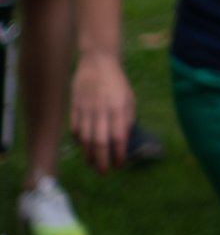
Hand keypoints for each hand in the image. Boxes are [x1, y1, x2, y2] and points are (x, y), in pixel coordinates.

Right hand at [70, 51, 133, 169]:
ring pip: (84, 139)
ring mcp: (86, 109)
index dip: (118, 154)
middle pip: (99, 142)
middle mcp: (101, 110)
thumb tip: (123, 142)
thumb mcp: (129, 99)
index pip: (118, 137)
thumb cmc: (117, 83)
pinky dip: (78, 141)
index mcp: (118, 108)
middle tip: (104, 172)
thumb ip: (127, 120)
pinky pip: (74, 129)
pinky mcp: (74, 107)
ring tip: (93, 163)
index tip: (119, 164)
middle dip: (102, 161)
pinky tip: (83, 147)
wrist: (98, 62)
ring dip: (88, 154)